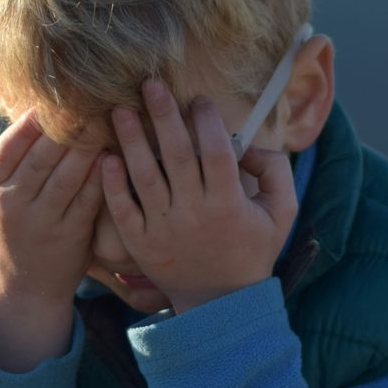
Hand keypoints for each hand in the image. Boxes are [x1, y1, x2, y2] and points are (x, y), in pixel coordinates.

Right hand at [0, 105, 105, 310]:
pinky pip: (89, 196)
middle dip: (66, 122)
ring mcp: (43, 220)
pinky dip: (101, 172)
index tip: (53, 93)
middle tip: (87, 94)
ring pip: (69, 172)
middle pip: (43, 153)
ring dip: (88, 142)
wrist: (22, 288)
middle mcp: (12, 203)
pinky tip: (113, 150)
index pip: (11, 143)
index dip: (33, 117)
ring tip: (103, 115)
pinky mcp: (71, 233)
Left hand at [100, 77, 297, 313]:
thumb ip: (276, 172)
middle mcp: (194, 213)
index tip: (199, 98)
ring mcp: (163, 228)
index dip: (208, 122)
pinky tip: (106, 156)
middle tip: (150, 83)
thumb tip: (249, 144)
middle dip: (164, 116)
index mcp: (228, 203)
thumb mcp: (282, 213)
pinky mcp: (140, 243)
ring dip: (132, 141)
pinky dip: (112, 183)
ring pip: (144, 177)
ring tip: (119, 109)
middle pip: (177, 155)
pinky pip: (123, 209)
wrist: (220, 304)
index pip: (217, 152)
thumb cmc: (252, 250)